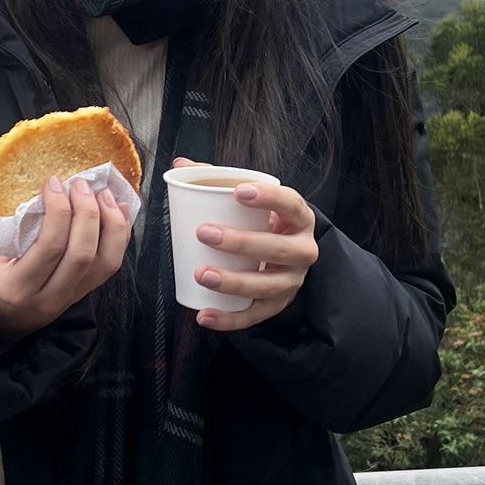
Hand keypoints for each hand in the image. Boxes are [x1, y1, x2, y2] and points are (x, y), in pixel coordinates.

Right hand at [0, 177, 132, 341]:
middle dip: (87, 212)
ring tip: (104, 194)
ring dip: (111, 222)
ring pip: (106, 262)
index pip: (50, 247)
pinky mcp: (87, 294)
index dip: (58, 211)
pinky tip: (120, 211)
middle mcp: (50, 297)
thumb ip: (16, 229)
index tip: (54, 184)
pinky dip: (120, 235)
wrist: (5, 320)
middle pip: (82, 253)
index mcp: (20, 287)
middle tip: (81, 185)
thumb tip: (45, 195)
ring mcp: (72, 298)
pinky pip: (112, 265)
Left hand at [172, 156, 318, 333]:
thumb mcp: (252, 200)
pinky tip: (204, 314)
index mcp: (299, 218)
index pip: (291, 204)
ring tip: (202, 273)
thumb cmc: (265, 222)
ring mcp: (292, 280)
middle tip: (205, 232)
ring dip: (233, 281)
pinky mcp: (278, 304)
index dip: (268, 198)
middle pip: (277, 249)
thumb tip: (181, 165)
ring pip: (266, 285)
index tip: (238, 191)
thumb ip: (218, 180)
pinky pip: (254, 315)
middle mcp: (303, 251)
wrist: (288, 253)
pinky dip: (229, 319)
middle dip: (240, 242)